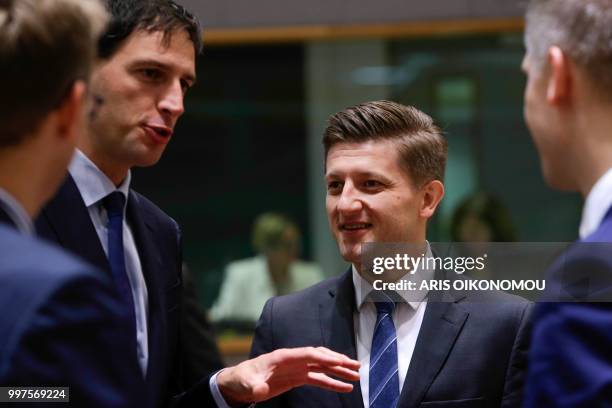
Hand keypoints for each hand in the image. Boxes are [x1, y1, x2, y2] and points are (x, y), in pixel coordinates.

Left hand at [217, 346, 359, 403]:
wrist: (238, 385)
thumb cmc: (242, 380)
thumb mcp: (246, 383)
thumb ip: (254, 386)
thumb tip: (259, 390)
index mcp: (283, 356)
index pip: (308, 354)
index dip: (324, 357)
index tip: (340, 362)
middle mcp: (293, 359)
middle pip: (320, 357)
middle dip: (338, 361)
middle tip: (356, 366)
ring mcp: (297, 368)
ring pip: (323, 367)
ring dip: (340, 370)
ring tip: (356, 375)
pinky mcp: (297, 378)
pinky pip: (319, 379)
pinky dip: (332, 382)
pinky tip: (344, 387)